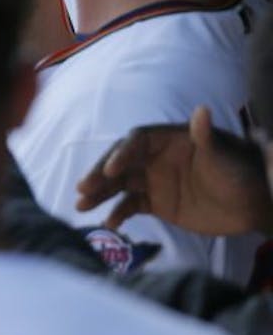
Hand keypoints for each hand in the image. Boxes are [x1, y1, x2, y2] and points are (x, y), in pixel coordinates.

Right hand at [75, 107, 272, 236]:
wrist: (254, 205)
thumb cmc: (239, 172)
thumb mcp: (223, 155)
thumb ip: (206, 136)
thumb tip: (202, 110)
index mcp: (166, 140)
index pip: (136, 142)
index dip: (121, 154)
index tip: (111, 171)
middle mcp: (154, 158)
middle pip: (120, 163)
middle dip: (100, 175)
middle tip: (83, 188)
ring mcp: (153, 181)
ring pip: (119, 185)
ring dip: (100, 194)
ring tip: (81, 206)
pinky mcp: (156, 203)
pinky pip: (130, 206)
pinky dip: (118, 213)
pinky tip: (109, 223)